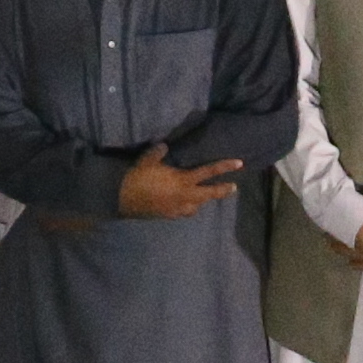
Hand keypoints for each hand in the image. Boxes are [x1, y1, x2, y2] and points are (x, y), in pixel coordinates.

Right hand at [115, 144, 243, 221]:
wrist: (122, 199)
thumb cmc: (137, 178)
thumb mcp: (147, 159)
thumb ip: (158, 152)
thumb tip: (164, 146)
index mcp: (183, 181)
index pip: (208, 173)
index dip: (224, 167)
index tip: (239, 164)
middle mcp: (184, 197)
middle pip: (209, 195)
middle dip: (222, 191)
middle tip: (234, 188)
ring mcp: (177, 209)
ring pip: (196, 207)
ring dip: (201, 202)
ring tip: (202, 197)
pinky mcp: (168, 216)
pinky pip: (183, 213)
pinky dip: (187, 208)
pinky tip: (183, 205)